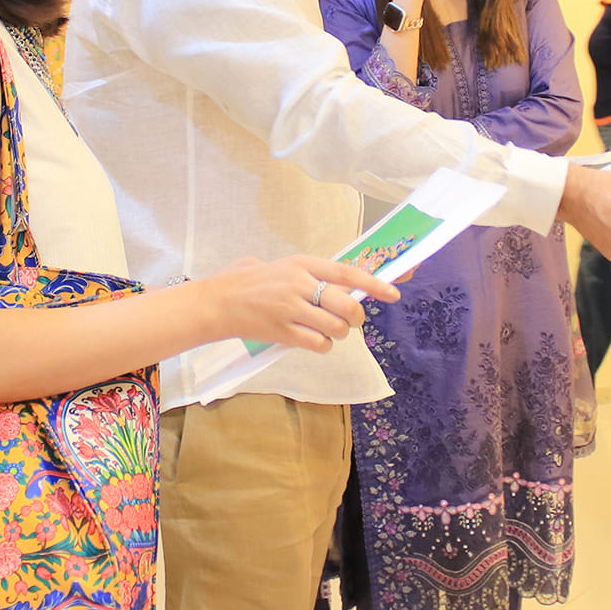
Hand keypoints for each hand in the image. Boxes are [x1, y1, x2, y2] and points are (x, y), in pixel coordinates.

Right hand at [205, 255, 399, 352]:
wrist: (217, 302)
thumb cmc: (245, 281)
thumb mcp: (276, 264)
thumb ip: (304, 272)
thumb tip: (337, 282)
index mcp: (301, 264)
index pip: (347, 273)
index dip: (374, 284)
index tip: (393, 292)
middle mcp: (300, 284)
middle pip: (347, 306)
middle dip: (356, 318)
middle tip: (350, 320)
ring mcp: (291, 309)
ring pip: (336, 328)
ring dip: (338, 334)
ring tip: (325, 330)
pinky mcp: (283, 332)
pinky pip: (319, 344)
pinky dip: (323, 345)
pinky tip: (313, 340)